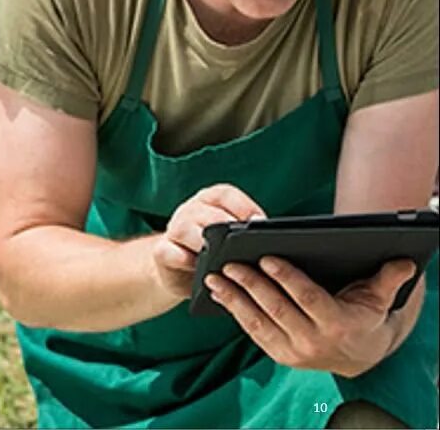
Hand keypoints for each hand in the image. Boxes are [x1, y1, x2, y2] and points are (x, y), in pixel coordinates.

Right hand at [151, 184, 266, 298]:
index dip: (243, 207)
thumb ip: (247, 235)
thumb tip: (273, 240)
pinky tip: (198, 268)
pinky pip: (169, 252)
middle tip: (241, 245)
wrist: (180, 272)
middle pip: (206, 212)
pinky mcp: (161, 251)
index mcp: (211, 201)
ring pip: (184, 228)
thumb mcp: (232, 239)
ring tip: (218, 257)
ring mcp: (174, 229)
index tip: (259, 224)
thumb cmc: (215, 253)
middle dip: (224, 227)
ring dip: (201, 242)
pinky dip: (184, 260)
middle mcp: (191, 210)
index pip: (226, 195)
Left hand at [205, 256, 422, 376]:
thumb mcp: (378, 300)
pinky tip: (219, 294)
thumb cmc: (364, 318)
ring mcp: (293, 351)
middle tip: (229, 264)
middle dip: (251, 286)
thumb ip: (387, 279)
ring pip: (258, 323)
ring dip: (233, 299)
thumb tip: (402, 260)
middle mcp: (313, 341)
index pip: (308, 298)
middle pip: (277, 310)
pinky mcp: (278, 355)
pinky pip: (253, 332)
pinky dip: (234, 312)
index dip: (287, 278)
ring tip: (213, 278)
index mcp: (337, 325)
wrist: (358, 357)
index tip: (266, 258)